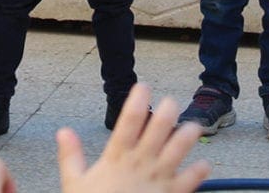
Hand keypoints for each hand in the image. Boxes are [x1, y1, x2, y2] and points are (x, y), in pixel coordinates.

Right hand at [55, 85, 208, 192]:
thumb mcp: (74, 184)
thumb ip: (70, 156)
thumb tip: (63, 131)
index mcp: (116, 158)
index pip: (128, 121)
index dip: (137, 100)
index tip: (144, 85)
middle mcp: (140, 165)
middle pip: (158, 128)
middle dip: (167, 111)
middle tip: (171, 101)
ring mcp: (157, 181)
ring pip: (178, 150)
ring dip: (188, 136)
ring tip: (194, 126)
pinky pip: (190, 181)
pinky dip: (199, 172)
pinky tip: (204, 164)